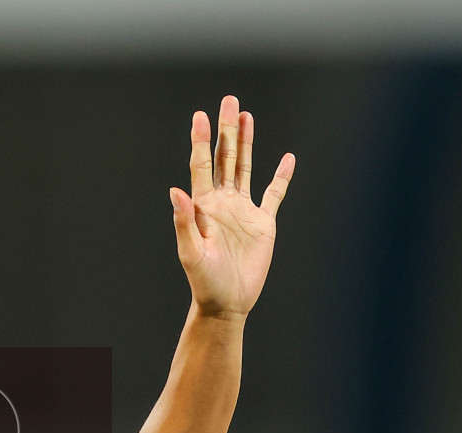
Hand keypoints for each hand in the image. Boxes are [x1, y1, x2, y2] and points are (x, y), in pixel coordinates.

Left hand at [169, 96, 293, 321]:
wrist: (226, 302)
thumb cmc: (204, 282)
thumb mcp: (191, 253)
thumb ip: (184, 222)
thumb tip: (175, 190)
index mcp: (203, 207)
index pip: (202, 166)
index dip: (201, 141)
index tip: (201, 115)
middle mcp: (222, 203)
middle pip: (224, 158)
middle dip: (226, 130)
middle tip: (229, 100)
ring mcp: (243, 211)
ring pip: (244, 168)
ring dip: (245, 142)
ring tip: (245, 116)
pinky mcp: (262, 224)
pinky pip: (274, 195)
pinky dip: (281, 177)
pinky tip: (286, 159)